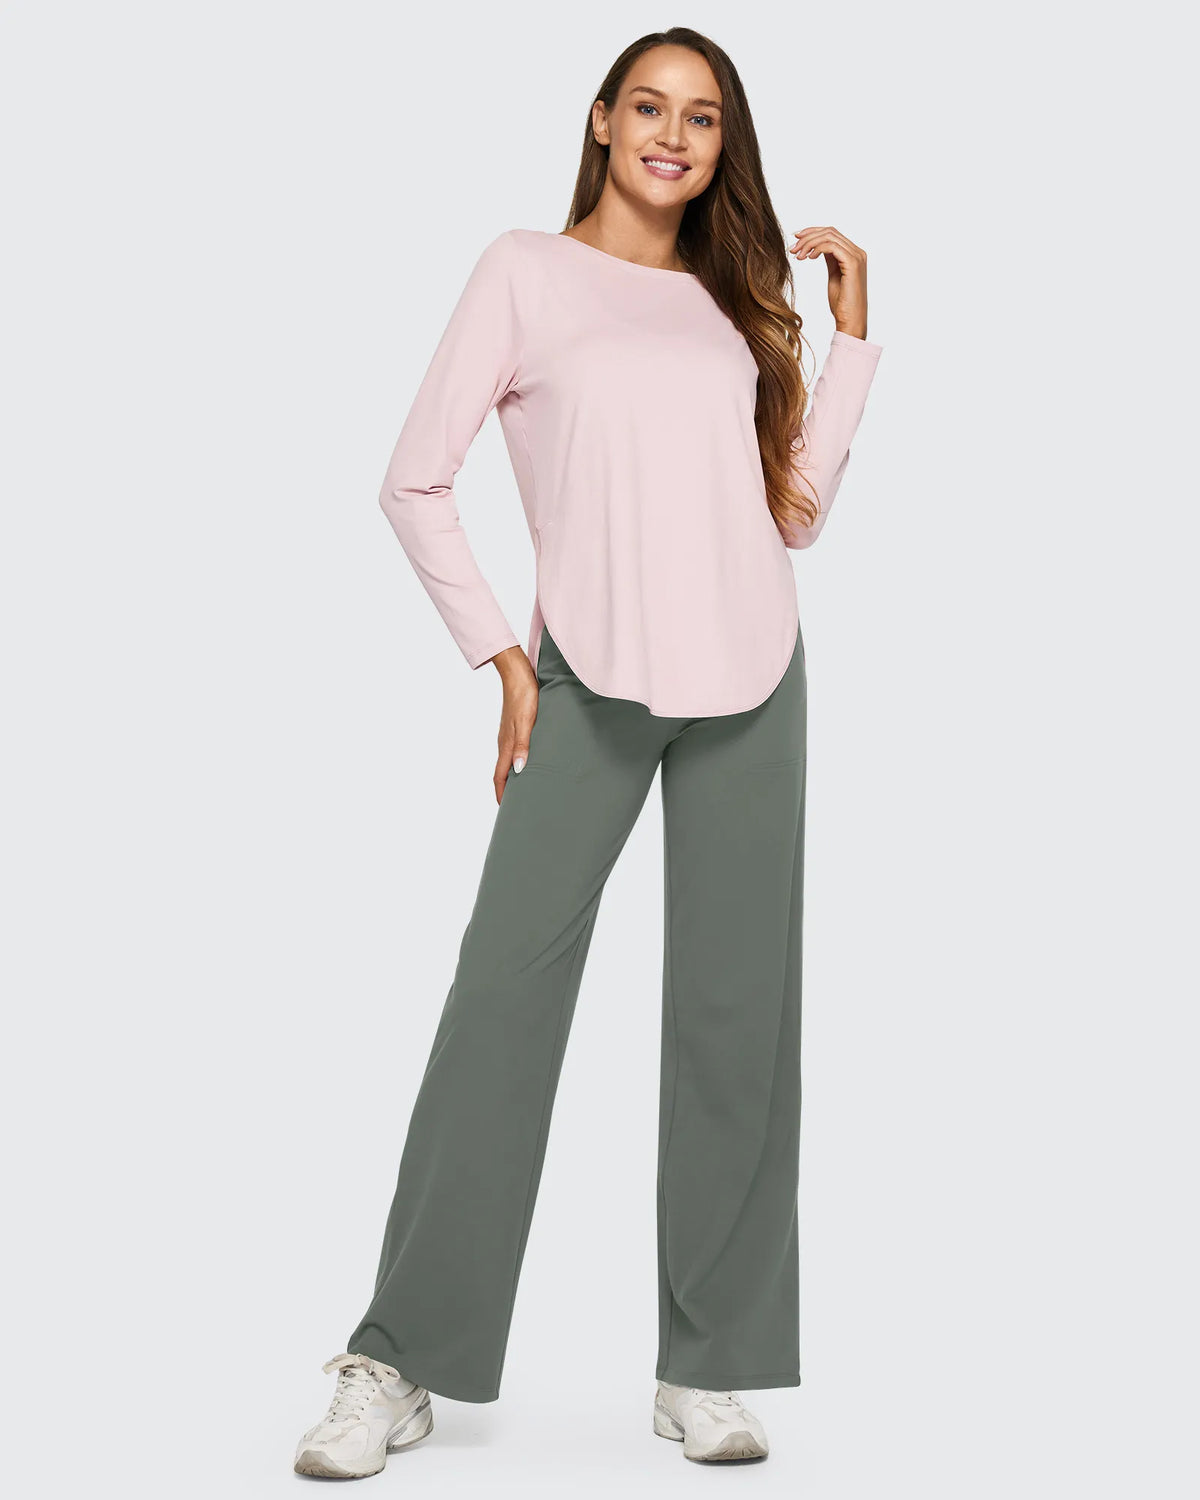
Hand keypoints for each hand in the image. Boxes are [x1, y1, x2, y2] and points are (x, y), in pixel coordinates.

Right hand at [490, 647, 538, 804]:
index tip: (505, 810)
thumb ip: (523, 746)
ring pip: (508, 761)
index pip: (500, 776)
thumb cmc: (524, 696)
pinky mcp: (514, 726)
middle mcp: (505, 742)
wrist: (518, 673)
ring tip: (521, 789)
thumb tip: (519, 771)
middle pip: (502, 772)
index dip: (502, 793)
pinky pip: (513, 751)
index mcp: (506, 744)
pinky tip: (526, 762)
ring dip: (511, 777)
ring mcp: (508, 734)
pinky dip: (517, 763)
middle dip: (506, 790)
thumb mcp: (526, 722)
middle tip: (514, 805)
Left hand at [789, 226, 868, 340]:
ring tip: (798, 255)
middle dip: (808, 237)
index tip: (796, 239)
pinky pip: (831, 246)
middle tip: (793, 248)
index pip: (832, 233)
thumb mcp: (834, 276)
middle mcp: (857, 252)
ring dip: (809, 243)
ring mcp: (857, 257)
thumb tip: (817, 249)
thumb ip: (830, 260)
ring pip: (829, 236)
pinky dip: (817, 248)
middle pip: (830, 231)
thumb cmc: (842, 305)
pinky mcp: (853, 264)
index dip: (812, 232)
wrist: (851, 321)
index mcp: (854, 254)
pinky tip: (808, 258)